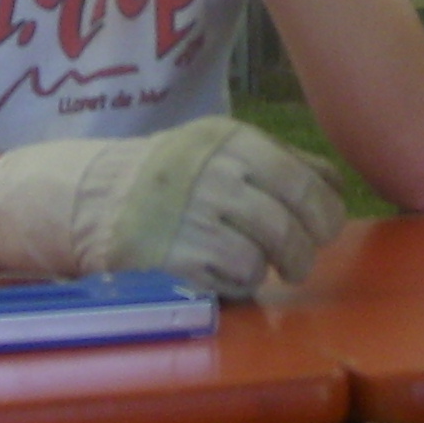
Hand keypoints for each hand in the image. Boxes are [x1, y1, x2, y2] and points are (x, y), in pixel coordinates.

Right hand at [0, 117, 348, 299]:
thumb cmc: (168, 177)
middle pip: (292, 221)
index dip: (327, 213)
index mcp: (231, 141)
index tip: (323, 228)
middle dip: (306, 249)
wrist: (90, 197)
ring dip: (272, 267)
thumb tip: (334, 184)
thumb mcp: (216, 149)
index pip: (307, 180)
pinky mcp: (172, 254)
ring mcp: (191, 214)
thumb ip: (275, 161)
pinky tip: (225, 274)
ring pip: (267, 252)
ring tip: (261, 268)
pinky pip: (233, 276)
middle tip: (299, 260)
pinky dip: (240, 281)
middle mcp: (214, 172)